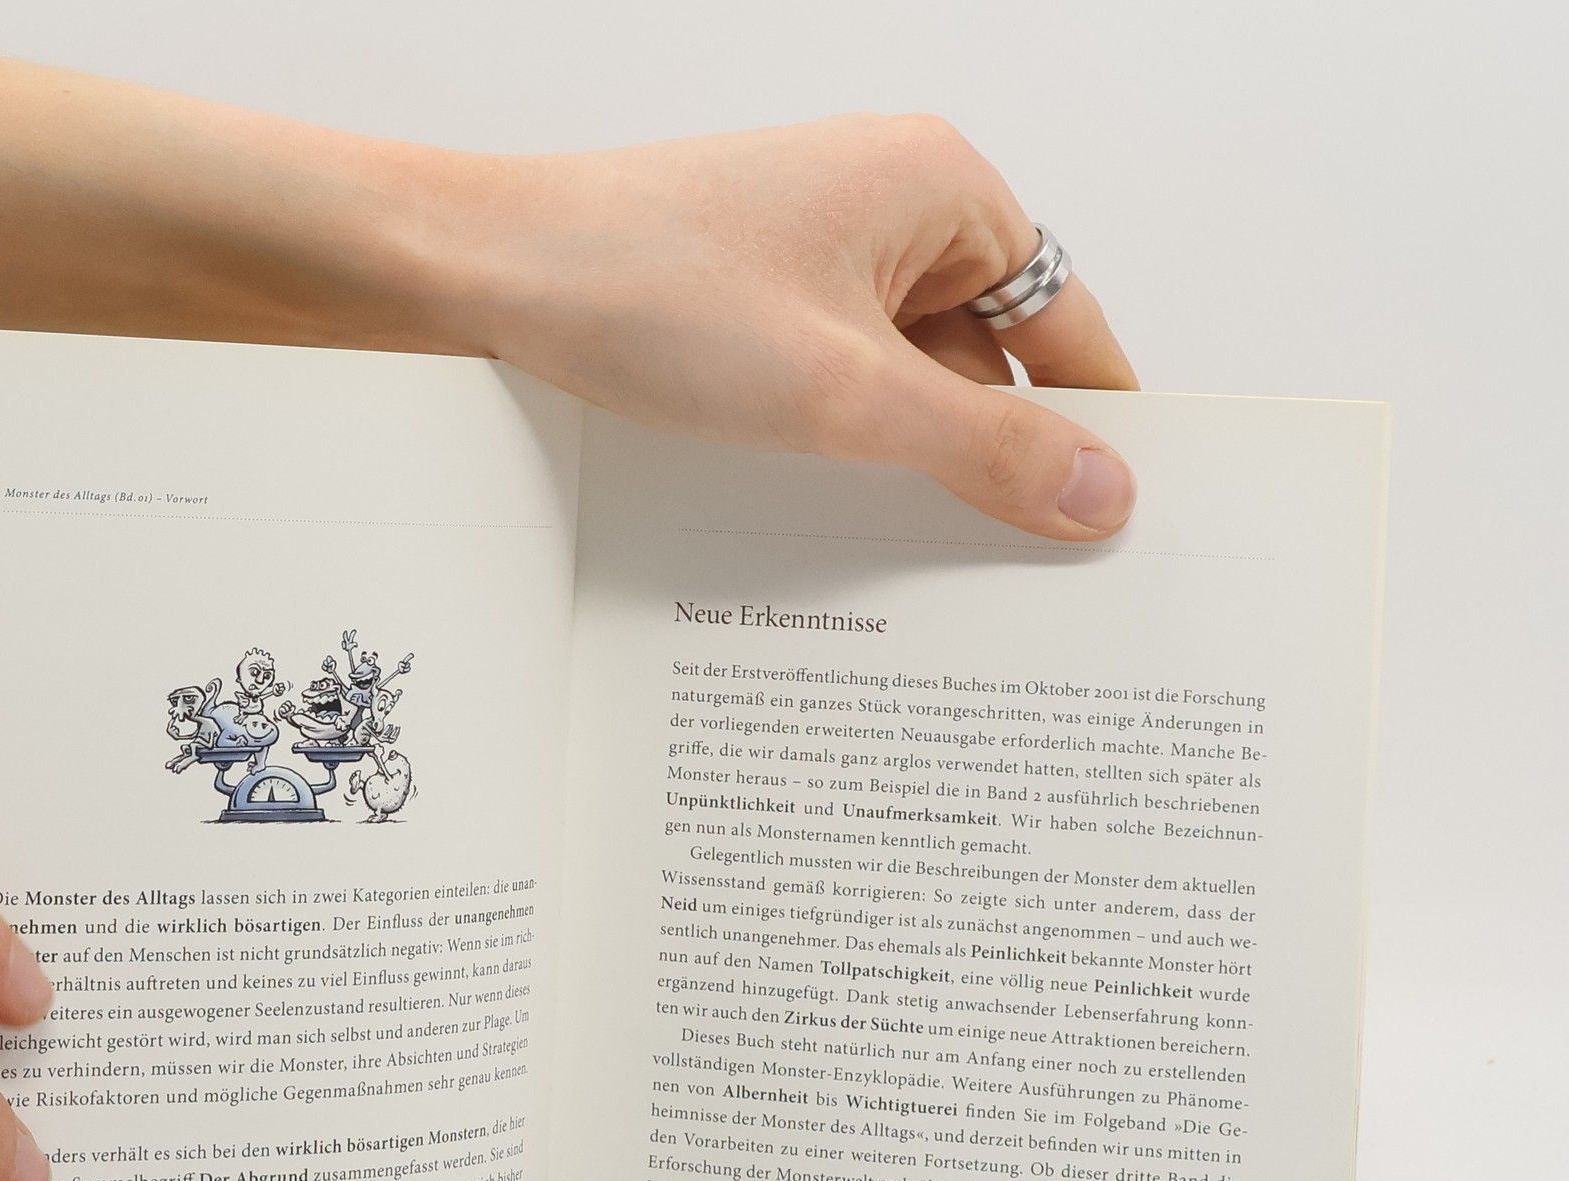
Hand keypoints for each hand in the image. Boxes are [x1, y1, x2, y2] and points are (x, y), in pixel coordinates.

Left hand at [451, 116, 1137, 540]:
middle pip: (988, 359)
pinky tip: (834, 516)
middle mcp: (886, 209)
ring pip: (904, 382)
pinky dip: (843, 448)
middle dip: (993, 459)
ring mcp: (814, 257)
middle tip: (1022, 573)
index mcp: (938, 189)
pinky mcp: (755, 303)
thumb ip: (981, 448)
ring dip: (907, 463)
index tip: (1118, 516)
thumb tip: (1099, 491)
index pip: (1065, 321)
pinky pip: (836, 383)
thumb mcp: (842, 394)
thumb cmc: (646, 293)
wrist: (481, 275)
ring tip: (917, 557)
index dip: (1096, 422)